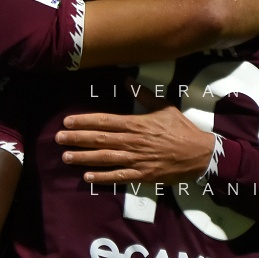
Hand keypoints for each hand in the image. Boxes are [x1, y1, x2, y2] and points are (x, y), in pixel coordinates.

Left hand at [56, 106, 214, 183]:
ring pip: (105, 158)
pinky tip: (88, 177)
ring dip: (84, 157)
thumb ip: (143, 95)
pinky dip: (103, 177)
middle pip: (100, 139)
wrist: (200, 154)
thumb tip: (127, 80)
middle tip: (58, 138)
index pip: (105, 121)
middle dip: (77, 138)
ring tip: (66, 156)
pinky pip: (119, 177)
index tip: (68, 121)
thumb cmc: (181, 130)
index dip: (85, 121)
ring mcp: (136, 160)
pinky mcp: (142, 176)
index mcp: (137, 124)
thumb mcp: (164, 107)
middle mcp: (133, 141)